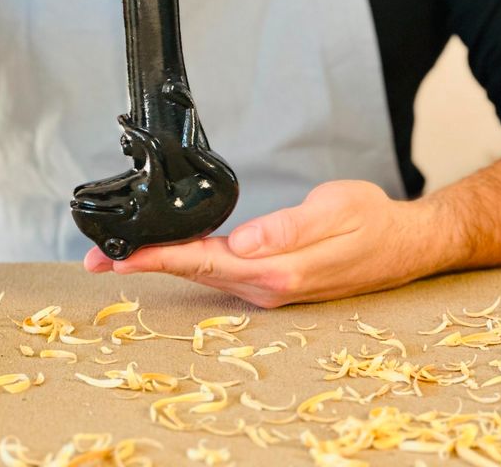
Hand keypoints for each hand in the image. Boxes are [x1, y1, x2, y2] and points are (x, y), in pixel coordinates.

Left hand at [83, 181, 468, 307]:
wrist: (405, 245)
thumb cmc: (373, 222)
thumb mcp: (335, 211)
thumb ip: (286, 229)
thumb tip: (242, 243)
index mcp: (277, 270)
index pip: (203, 262)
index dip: (156, 258)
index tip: (117, 256)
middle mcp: (267, 286)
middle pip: (193, 272)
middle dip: (143, 263)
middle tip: (95, 256)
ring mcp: (269, 288)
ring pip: (204, 275)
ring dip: (162, 263)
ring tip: (118, 254)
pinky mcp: (272, 281)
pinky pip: (221, 274)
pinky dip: (189, 262)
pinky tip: (171, 253)